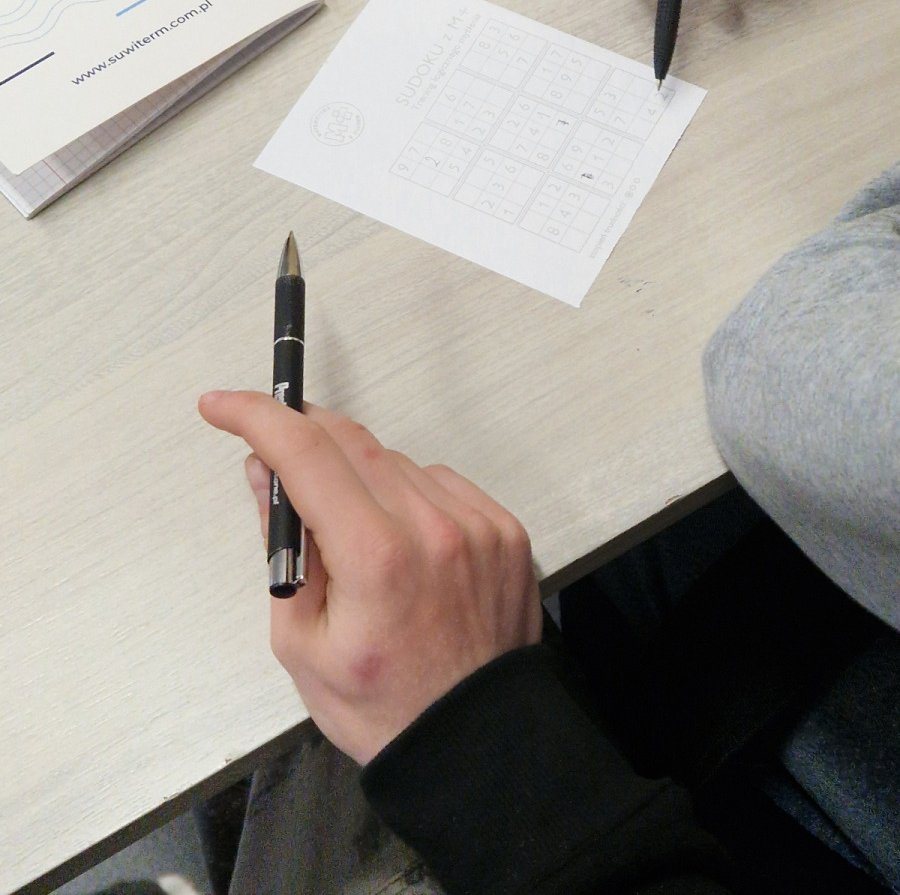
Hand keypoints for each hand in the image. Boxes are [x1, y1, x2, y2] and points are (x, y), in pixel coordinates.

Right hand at [198, 391, 542, 763]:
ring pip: (396, 462)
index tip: (221, 407)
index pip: (306, 455)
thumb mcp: (300, 641)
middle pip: (352, 442)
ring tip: (352, 536)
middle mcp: (433, 526)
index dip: (256, 418)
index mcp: (377, 557)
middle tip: (274, 453)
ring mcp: (477, 524)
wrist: (475, 743)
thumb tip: (264, 471)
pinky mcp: (505, 530)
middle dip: (303, 435)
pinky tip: (401, 542)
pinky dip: (408, 497)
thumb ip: (281, 546)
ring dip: (359, 476)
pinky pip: (440, 484)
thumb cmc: (382, 705)